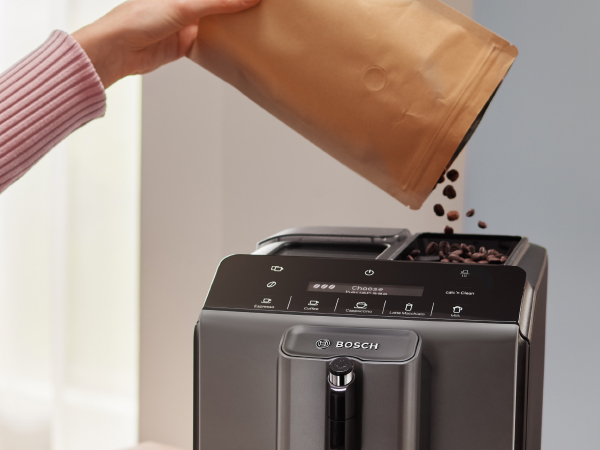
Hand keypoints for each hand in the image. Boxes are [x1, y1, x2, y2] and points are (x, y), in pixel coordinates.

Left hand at [72, 0, 259, 88]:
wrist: (117, 50)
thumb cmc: (137, 19)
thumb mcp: (182, 6)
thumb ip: (216, 2)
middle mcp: (182, 4)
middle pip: (215, 5)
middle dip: (233, 7)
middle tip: (256, 9)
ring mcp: (184, 25)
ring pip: (214, 24)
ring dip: (228, 26)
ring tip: (251, 25)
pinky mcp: (183, 45)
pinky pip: (208, 44)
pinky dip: (220, 46)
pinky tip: (233, 45)